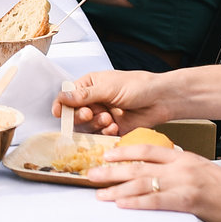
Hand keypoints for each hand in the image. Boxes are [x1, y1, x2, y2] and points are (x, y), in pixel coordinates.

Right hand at [52, 69, 176, 134]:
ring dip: (95, 124)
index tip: (60, 113)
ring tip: (109, 119)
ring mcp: (102, 116)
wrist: (161, 100)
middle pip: (74, 114)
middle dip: (81, 116)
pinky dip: (106, 132)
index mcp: (89, 86)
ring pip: (87, 127)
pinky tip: (115, 126)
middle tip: (90, 113)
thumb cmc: (137, 86)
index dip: (61, 105)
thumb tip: (62, 98)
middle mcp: (93, 101)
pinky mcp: (112, 129)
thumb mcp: (108, 87)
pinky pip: (100, 136)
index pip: (67, 96)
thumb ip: (84, 95)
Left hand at [90, 144, 220, 221]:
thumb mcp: (202, 170)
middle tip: (91, 173)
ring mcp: (184, 183)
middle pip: (139, 166)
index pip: (147, 149)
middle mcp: (181, 166)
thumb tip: (159, 174)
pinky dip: (136, 203)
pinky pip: (157, 201)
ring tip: (98, 193)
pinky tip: (121, 204)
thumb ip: (180, 169)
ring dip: (117, 188)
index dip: (123, 151)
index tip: (105, 154)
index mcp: (183, 157)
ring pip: (143, 183)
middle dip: (112, 170)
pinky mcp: (189, 201)